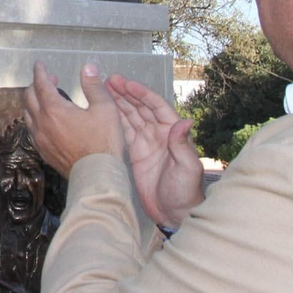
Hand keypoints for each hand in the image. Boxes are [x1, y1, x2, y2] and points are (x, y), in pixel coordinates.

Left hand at [22, 62, 124, 176]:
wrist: (97, 176)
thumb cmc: (103, 142)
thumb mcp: (105, 109)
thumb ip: (94, 86)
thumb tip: (88, 68)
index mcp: (54, 109)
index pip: (41, 84)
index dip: (40, 72)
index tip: (39, 64)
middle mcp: (41, 122)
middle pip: (29, 97)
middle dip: (37, 84)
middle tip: (50, 80)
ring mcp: (40, 138)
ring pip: (28, 114)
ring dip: (34, 102)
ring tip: (48, 99)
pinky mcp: (43, 151)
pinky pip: (32, 130)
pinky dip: (35, 119)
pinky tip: (46, 121)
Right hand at [107, 74, 204, 227]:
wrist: (173, 213)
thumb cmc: (185, 191)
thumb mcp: (188, 168)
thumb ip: (183, 145)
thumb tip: (184, 120)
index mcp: (173, 133)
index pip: (157, 107)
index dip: (142, 94)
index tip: (128, 84)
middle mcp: (159, 133)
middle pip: (141, 107)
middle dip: (127, 93)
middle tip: (110, 79)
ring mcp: (147, 142)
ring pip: (131, 116)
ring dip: (119, 102)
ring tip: (104, 88)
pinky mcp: (136, 152)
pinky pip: (124, 130)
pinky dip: (115, 118)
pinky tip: (104, 109)